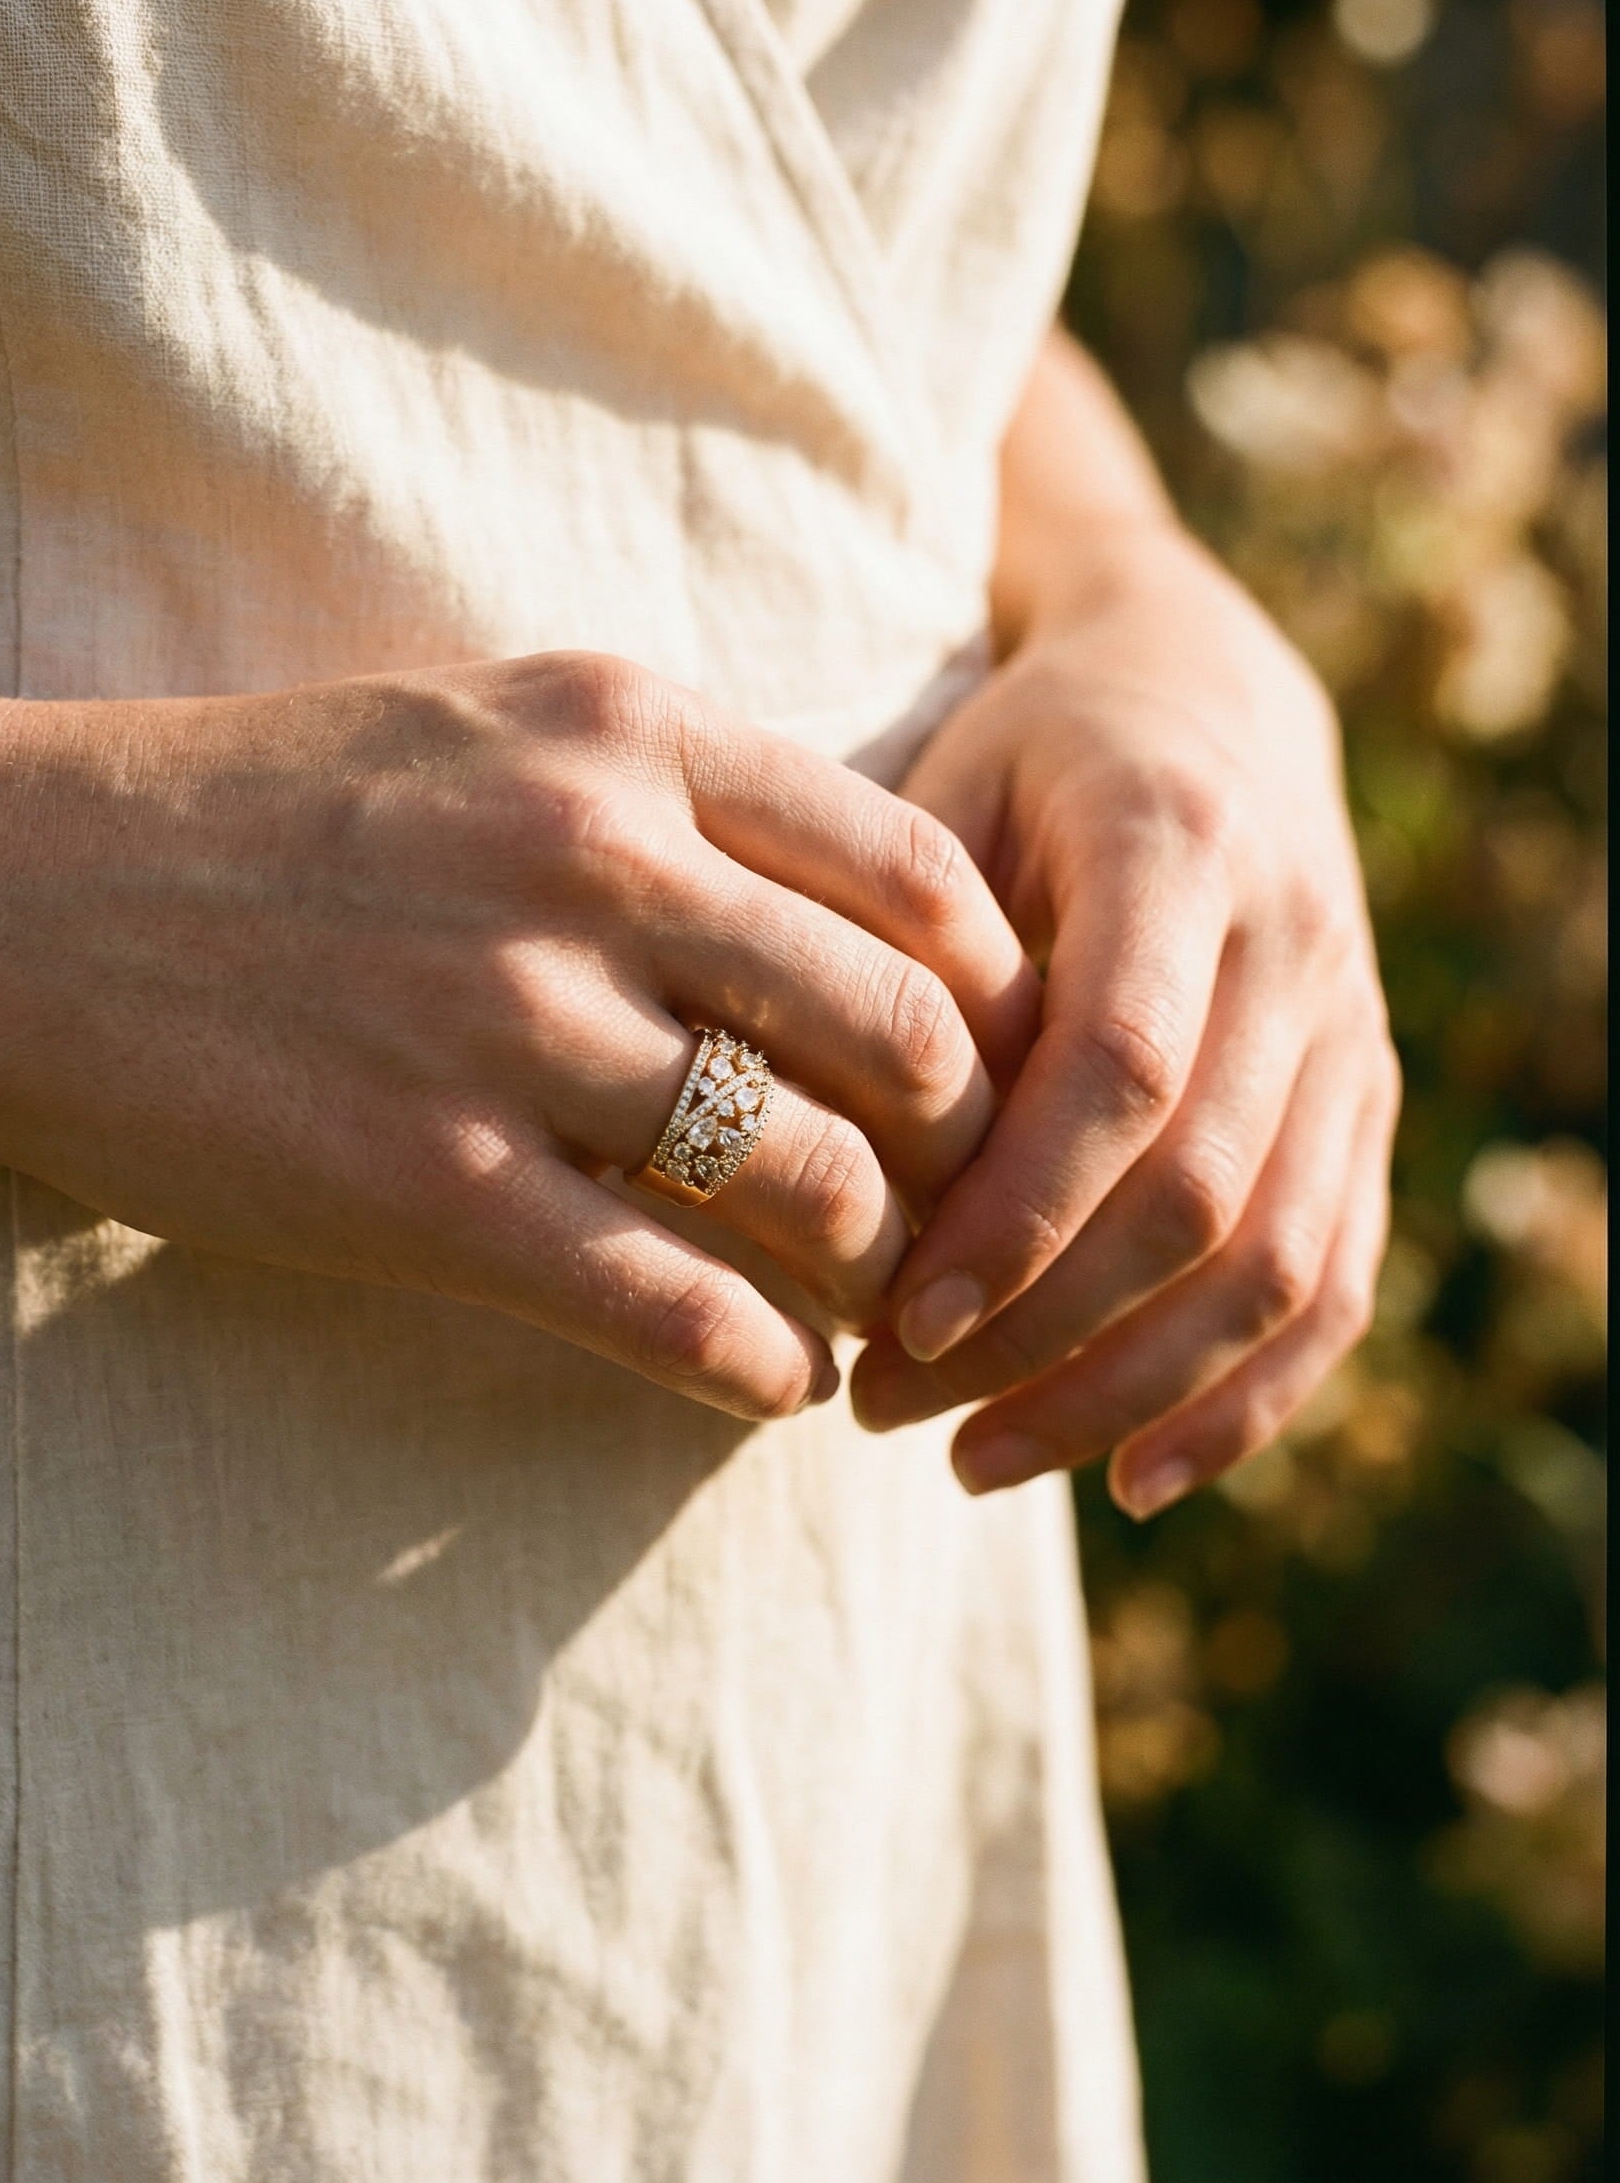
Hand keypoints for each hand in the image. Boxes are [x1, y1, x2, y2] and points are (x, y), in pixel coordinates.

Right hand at [0, 658, 1036, 1419]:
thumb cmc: (259, 813)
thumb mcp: (488, 731)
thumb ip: (671, 799)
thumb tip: (845, 929)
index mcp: (626, 735)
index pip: (922, 872)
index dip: (1002, 994)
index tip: (999, 1071)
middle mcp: (597, 863)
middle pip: (907, 1035)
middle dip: (972, 1152)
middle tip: (968, 1217)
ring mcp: (514, 1029)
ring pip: (818, 1182)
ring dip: (882, 1275)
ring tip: (877, 1311)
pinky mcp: (430, 1190)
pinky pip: (680, 1306)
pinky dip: (765, 1366)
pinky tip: (775, 1382)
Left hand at [851, 529, 1399, 1513]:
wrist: (1209, 704)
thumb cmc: (1025, 761)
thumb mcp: (937, 797)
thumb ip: (894, 953)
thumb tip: (815, 1157)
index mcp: (1177, 842)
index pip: (1122, 1066)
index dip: (1016, 1212)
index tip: (894, 1320)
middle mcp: (1297, 943)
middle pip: (1201, 1192)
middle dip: (1042, 1333)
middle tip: (884, 1405)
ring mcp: (1352, 1031)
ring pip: (1280, 1262)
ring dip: (1127, 1392)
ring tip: (975, 1461)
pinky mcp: (1366, 1102)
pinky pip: (1338, 1281)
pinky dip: (1247, 1400)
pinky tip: (1134, 1479)